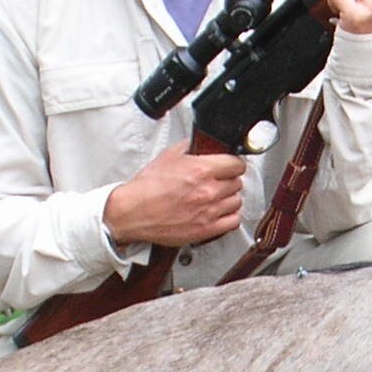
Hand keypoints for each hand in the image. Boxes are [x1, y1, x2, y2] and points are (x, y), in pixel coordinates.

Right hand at [102, 146, 245, 247]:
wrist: (134, 212)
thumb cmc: (147, 187)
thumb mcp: (168, 155)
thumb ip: (190, 147)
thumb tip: (203, 142)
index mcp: (201, 170)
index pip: (236, 164)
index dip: (233, 163)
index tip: (230, 165)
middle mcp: (208, 191)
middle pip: (237, 182)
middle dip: (228, 180)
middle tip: (218, 181)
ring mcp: (209, 211)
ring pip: (237, 201)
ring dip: (229, 198)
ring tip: (218, 196)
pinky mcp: (207, 229)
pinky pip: (233, 222)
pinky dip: (229, 216)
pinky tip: (220, 212)